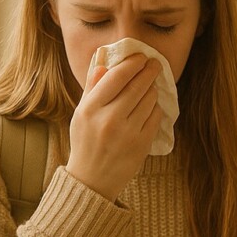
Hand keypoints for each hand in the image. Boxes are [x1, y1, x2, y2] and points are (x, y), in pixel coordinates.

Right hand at [67, 53, 163, 199]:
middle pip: (137, 86)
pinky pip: (155, 116)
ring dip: (152, 89)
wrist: (92, 180)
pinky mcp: (142, 144)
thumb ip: (92, 89)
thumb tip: (103, 64)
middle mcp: (109, 119)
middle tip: (155, 63)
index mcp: (90, 109)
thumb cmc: (86, 142)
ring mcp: (128, 133)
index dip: (132, 63)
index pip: (117, 77)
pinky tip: (150, 107)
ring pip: (149, 100)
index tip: (140, 56)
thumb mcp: (81, 114)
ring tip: (149, 87)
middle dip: (149, 71)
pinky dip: (155, 108)